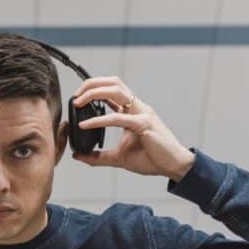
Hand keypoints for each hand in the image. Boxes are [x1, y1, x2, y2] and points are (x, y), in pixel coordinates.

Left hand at [70, 76, 194, 180]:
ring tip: (78, 103)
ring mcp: (142, 113)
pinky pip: (118, 118)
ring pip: (116, 91)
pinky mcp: (144, 124)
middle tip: (75, 97)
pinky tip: (86, 125)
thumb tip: (79, 156)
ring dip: (94, 93)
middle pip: (113, 82)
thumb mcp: (119, 158)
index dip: (93, 88)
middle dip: (91, 84)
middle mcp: (137, 108)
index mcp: (132, 111)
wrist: (174, 166)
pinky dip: (99, 120)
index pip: (112, 89)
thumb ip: (99, 157)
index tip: (77, 98)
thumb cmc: (152, 158)